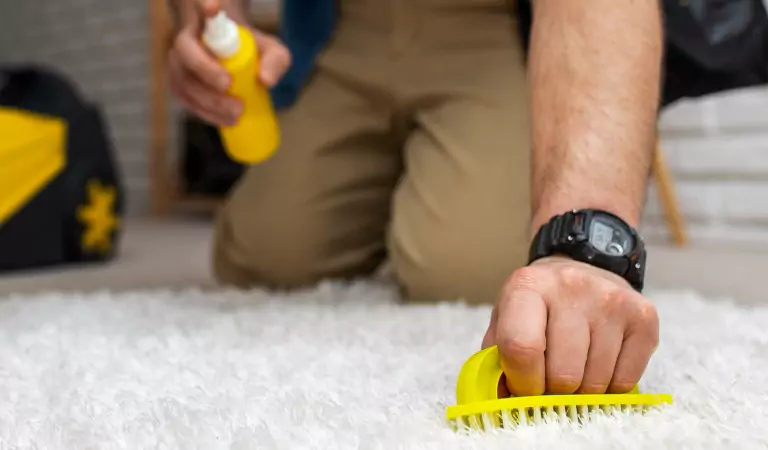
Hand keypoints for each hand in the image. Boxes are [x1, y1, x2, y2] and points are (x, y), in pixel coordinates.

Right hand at [167, 0, 290, 125]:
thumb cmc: (249, 50)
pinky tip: (224, 121)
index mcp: (207, 23)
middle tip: (231, 89)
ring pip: (182, 79)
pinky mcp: (179, 84)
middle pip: (185, 52)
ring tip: (235, 115)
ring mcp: (178, 62)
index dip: (204, 4)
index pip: (199, 5)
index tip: (213, 6)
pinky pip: (184, 98)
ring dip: (207, 101)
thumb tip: (266, 81)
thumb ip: (275, 59)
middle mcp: (187, 39)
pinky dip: (204, 112)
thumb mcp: (270, 50)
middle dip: (206, 72)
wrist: (230, 58)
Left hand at [482, 255, 658, 396]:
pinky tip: (599, 363)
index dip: (523, 381)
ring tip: (575, 366)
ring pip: (596, 381)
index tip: (525, 386)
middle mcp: (571, 286)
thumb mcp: (505, 320)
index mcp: (528, 286)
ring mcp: (611, 300)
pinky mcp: (643, 316)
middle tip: (551, 377)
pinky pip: (626, 380)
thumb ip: (496, 359)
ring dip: (582, 388)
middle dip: (554, 389)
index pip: (522, 348)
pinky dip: (610, 386)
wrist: (582, 266)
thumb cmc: (537, 305)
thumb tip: (503, 401)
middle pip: (563, 373)